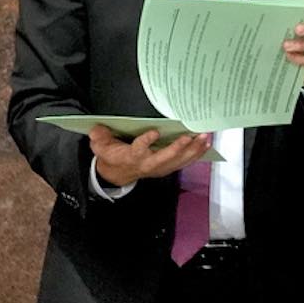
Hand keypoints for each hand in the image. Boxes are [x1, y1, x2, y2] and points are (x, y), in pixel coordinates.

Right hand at [89, 125, 211, 186]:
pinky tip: (205, 144)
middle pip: (164, 158)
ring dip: (192, 150)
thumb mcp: (100, 145)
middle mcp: (147, 164)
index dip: (146, 142)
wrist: (116, 174)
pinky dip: (196, 153)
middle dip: (178, 147)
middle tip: (190, 136)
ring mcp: (159, 167)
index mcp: (131, 157)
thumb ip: (100, 136)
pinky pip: (184, 162)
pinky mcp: (167, 167)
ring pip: (178, 161)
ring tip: (204, 138)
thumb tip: (97, 127)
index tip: (154, 132)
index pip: (138, 150)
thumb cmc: (113, 156)